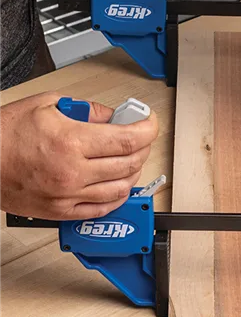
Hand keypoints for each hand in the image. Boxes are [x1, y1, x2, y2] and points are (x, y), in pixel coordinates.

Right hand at [0, 92, 158, 219]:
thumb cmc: (3, 134)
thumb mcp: (47, 104)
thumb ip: (87, 109)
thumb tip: (111, 115)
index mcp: (72, 141)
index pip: (129, 138)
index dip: (148, 128)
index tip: (150, 122)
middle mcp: (73, 171)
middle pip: (130, 162)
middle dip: (143, 147)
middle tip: (140, 137)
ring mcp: (68, 194)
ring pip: (121, 188)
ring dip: (133, 171)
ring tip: (130, 159)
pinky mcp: (61, 211)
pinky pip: (102, 208)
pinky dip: (118, 197)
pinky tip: (119, 186)